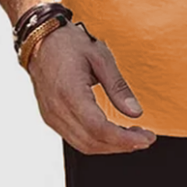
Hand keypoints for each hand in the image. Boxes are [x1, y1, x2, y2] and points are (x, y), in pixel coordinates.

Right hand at [26, 20, 157, 154]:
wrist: (41, 40)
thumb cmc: (69, 43)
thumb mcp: (100, 57)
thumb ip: (118, 87)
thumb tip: (136, 112)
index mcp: (70, 94)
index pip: (99, 129)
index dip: (125, 139)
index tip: (145, 138)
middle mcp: (57, 111)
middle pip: (92, 142)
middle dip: (122, 145)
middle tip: (144, 138)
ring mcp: (52, 116)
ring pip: (83, 145)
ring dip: (110, 146)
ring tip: (132, 137)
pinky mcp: (51, 117)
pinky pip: (75, 138)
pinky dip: (96, 140)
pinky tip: (112, 132)